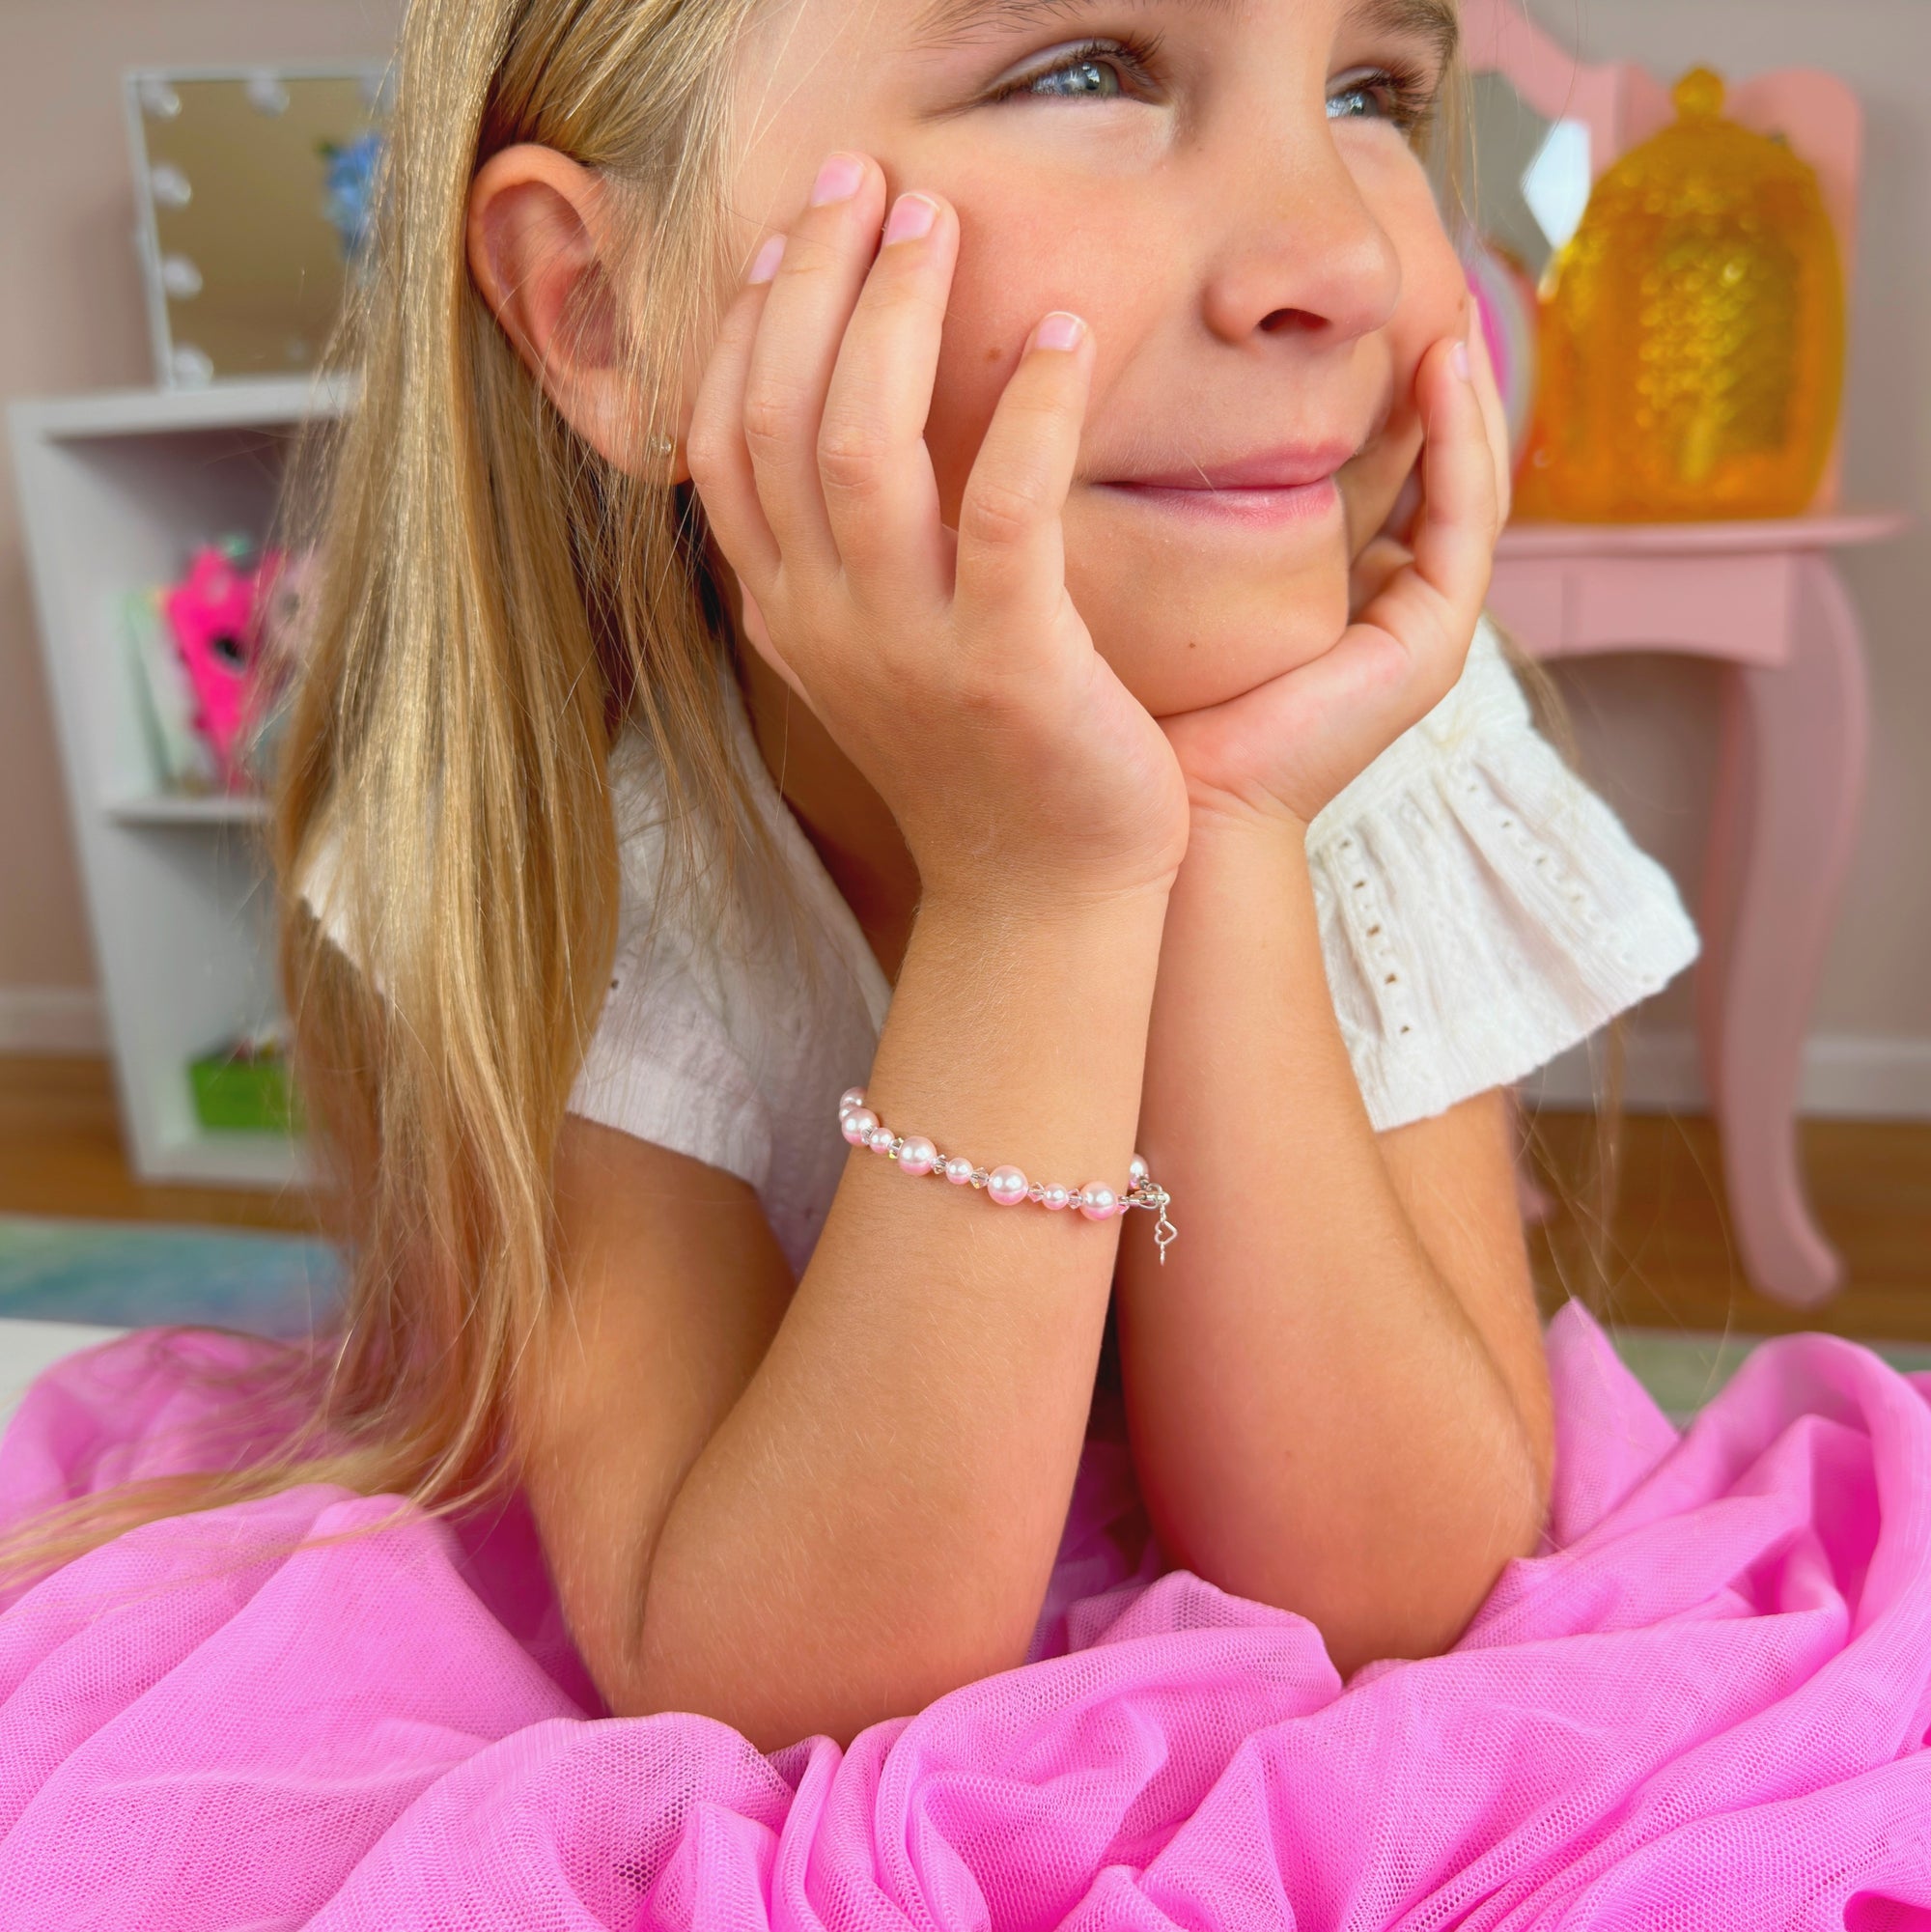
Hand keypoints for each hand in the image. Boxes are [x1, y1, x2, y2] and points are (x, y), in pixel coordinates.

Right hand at [686, 152, 1189, 909]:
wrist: (1043, 896)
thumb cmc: (982, 761)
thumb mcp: (879, 653)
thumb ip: (840, 555)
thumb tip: (831, 431)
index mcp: (786, 612)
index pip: (719, 441)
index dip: (742, 325)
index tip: (788, 234)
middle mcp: (822, 623)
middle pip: (776, 416)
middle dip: (810, 281)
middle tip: (866, 183)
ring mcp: (905, 650)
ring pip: (858, 444)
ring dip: (892, 316)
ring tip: (936, 223)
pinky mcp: (1008, 667)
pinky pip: (1002, 508)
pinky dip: (1028, 410)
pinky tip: (1063, 338)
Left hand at [1158, 318, 1510, 832]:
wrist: (1168, 803)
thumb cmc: (1145, 693)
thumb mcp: (1163, 561)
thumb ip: (1170, 490)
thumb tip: (1119, 384)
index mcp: (1323, 581)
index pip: (1365, 460)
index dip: (1366, 378)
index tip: (1337, 298)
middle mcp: (1378, 598)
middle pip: (1425, 460)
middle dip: (1424, 369)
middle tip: (1412, 265)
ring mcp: (1416, 624)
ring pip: (1462, 478)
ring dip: (1461, 388)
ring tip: (1444, 297)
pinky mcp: (1432, 642)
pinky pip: (1465, 519)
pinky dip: (1465, 441)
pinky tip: (1443, 365)